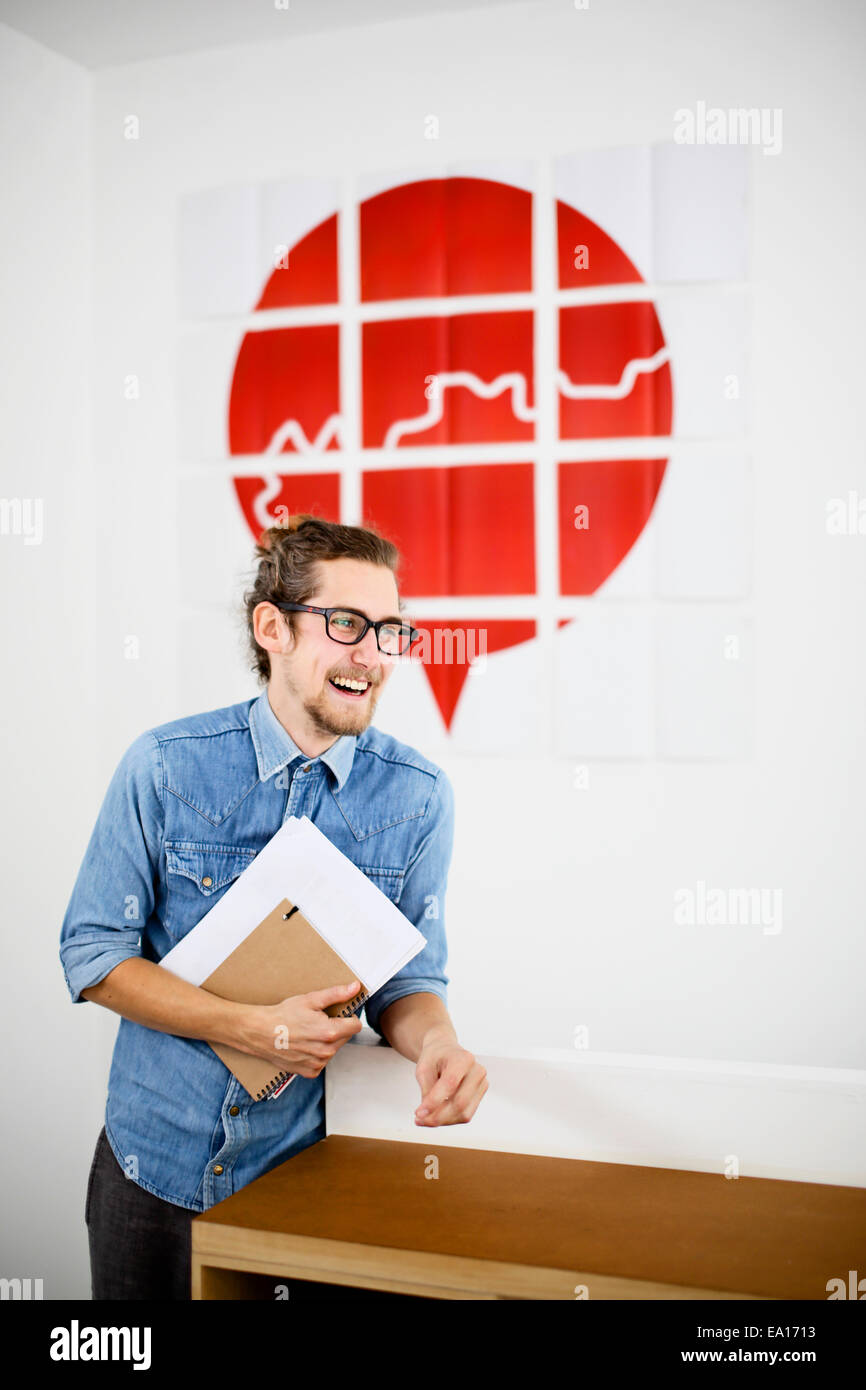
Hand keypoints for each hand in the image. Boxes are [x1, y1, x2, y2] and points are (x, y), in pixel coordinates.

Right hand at [238, 981, 362, 1078]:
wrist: (260, 1033)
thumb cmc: (282, 1016)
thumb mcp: (310, 1000)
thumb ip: (336, 994)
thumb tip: (354, 988)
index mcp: (329, 1032)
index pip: (356, 1026)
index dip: (349, 1017)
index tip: (340, 1014)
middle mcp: (325, 1051)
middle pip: (345, 1037)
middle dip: (337, 1028)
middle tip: (318, 1021)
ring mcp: (318, 1063)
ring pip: (334, 1049)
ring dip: (327, 1041)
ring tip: (309, 1032)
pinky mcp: (310, 1071)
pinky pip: (322, 1061)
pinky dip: (317, 1053)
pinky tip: (305, 1044)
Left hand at [413, 1039, 487, 1125]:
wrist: (445, 1051)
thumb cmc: (434, 1058)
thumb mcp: (423, 1069)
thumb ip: (427, 1091)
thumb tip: (428, 1115)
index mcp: (463, 1058)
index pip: (450, 1084)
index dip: (434, 1102)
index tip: (418, 1113)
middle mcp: (477, 1071)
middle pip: (460, 1103)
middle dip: (438, 1117)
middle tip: (419, 1120)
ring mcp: (482, 1084)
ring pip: (464, 1114)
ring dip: (443, 1121)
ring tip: (425, 1118)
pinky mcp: (480, 1095)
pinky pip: (465, 1115)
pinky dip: (449, 1119)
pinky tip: (436, 1115)